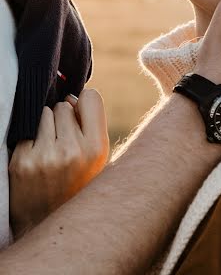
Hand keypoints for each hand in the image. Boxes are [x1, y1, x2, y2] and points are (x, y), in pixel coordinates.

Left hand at [9, 88, 108, 237]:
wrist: (45, 225)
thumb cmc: (74, 184)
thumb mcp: (97, 158)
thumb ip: (91, 124)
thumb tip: (70, 97)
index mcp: (97, 149)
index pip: (91, 97)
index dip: (83, 104)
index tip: (79, 115)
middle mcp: (72, 151)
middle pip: (64, 105)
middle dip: (62, 118)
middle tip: (63, 142)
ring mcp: (45, 157)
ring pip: (44, 113)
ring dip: (45, 125)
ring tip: (49, 149)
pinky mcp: (22, 161)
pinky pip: (27, 128)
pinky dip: (30, 137)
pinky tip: (35, 156)